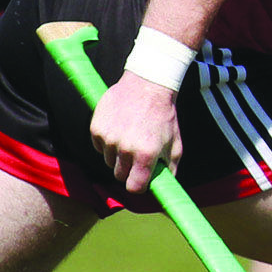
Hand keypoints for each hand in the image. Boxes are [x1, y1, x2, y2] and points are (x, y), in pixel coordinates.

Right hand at [89, 75, 181, 193]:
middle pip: (119, 175)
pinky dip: (107, 143)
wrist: (148, 84)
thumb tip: (165, 187)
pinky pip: (99, 147)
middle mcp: (125, 148)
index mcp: (146, 154)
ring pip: (109, 161)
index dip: (138, 185)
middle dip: (128, 170)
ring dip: (118, 155)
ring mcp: (109, 138)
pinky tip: (120, 128)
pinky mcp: (96, 129)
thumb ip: (170, 168)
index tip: (140, 181)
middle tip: (137, 155)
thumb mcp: (175, 143)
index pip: (134, 187)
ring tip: (130, 137)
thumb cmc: (164, 115)